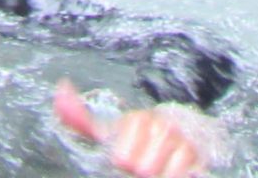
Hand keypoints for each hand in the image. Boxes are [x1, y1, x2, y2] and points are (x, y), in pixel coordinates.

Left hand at [53, 81, 227, 176]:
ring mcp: (181, 141)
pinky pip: (177, 176)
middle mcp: (161, 125)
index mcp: (136, 119)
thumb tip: (60, 88)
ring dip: (154, 175)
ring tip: (152, 169)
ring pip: (156, 172)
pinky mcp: (196, 157)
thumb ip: (80, 118)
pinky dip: (170, 177)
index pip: (123, 157)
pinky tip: (166, 172)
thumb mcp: (107, 134)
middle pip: (142, 168)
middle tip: (139, 167)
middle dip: (137, 172)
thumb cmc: (134, 145)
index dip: (122, 161)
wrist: (173, 146)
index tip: (123, 159)